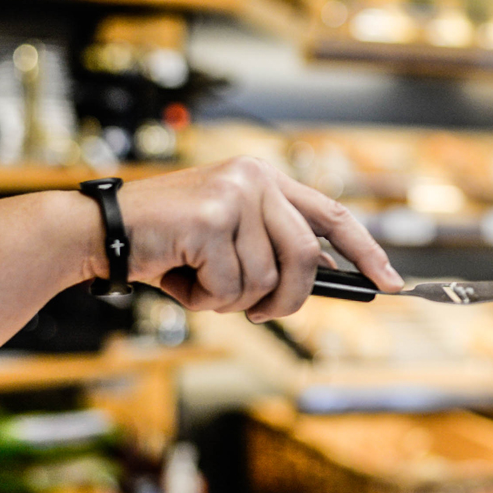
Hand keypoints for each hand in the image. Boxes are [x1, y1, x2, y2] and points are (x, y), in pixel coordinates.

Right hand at [117, 157, 400, 320]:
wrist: (101, 234)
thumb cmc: (167, 245)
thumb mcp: (230, 242)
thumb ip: (273, 251)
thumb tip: (326, 281)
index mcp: (265, 179)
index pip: (334, 215)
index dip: (366, 252)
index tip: (391, 283)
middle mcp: (255, 178)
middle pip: (307, 257)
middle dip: (289, 299)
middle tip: (263, 314)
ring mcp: (234, 195)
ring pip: (267, 278)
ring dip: (235, 301)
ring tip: (202, 285)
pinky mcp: (211, 217)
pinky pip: (232, 285)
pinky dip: (207, 299)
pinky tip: (181, 278)